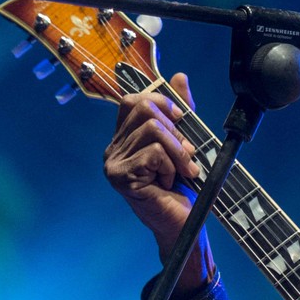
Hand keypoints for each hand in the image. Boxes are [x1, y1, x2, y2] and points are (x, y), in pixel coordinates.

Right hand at [102, 71, 210, 290]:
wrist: (184, 223)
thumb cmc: (184, 186)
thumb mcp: (185, 142)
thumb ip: (180, 112)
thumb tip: (179, 77)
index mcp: (125, 138)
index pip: (133, 101)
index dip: (160, 103)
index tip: (181, 119)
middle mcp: (113, 149)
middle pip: (144, 110)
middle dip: (175, 131)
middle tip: (185, 155)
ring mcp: (113, 163)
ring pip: (152, 132)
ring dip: (177, 153)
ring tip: (182, 172)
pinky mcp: (120, 177)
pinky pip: (153, 154)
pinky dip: (170, 166)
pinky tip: (169, 183)